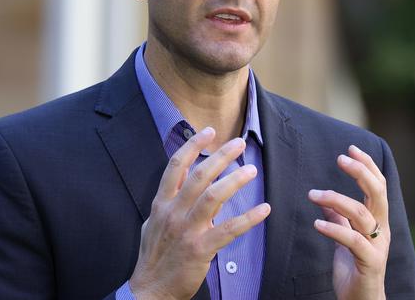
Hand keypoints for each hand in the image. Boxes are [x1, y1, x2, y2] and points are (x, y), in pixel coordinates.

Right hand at [129, 127, 270, 299]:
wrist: (150, 290)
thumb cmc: (154, 254)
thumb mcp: (154, 220)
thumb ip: (170, 197)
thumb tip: (184, 174)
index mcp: (162, 203)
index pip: (175, 165)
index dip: (192, 145)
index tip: (209, 131)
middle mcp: (173, 212)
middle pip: (199, 175)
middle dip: (221, 156)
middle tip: (239, 143)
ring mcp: (187, 230)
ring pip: (214, 196)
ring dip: (235, 180)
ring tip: (251, 170)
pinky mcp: (200, 249)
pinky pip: (229, 229)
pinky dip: (249, 218)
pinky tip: (264, 210)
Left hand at [308, 145, 389, 299]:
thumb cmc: (354, 270)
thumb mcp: (345, 239)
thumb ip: (340, 219)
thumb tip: (326, 202)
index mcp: (378, 221)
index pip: (378, 186)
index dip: (368, 166)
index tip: (351, 149)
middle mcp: (382, 230)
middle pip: (378, 193)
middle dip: (361, 172)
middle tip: (340, 159)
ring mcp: (377, 246)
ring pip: (362, 214)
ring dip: (336, 199)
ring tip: (313, 194)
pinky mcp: (369, 262)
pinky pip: (352, 240)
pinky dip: (333, 229)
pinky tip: (316, 223)